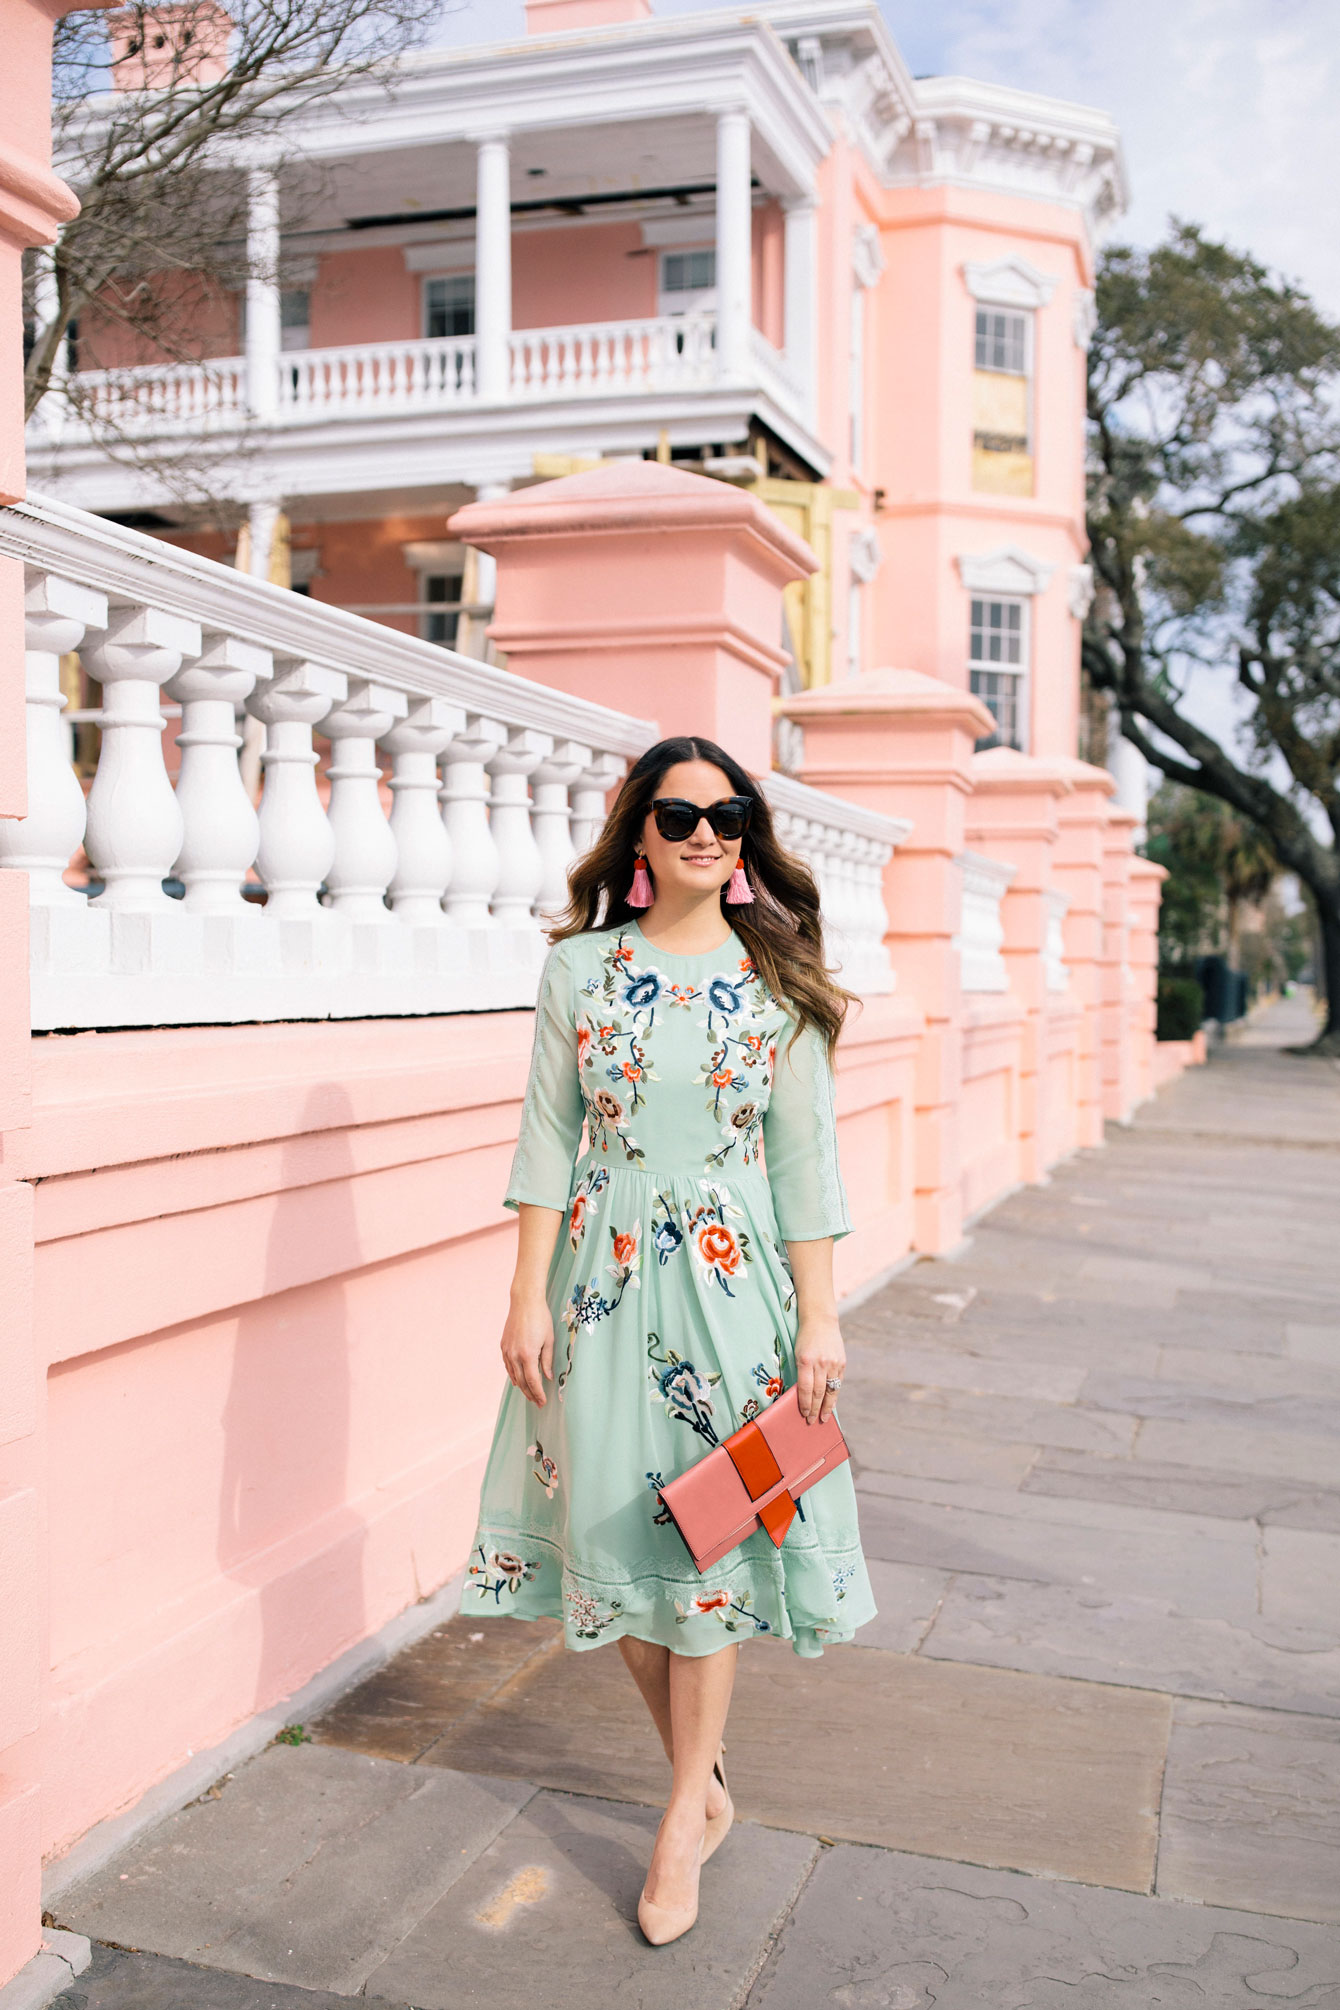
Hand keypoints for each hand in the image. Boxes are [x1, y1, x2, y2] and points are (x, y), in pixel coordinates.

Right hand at [501, 1289, 553, 1406]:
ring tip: (529, 1394)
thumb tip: (547, 1377)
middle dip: (530, 1394)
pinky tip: (517, 1380)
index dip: (538, 1394)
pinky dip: (513, 1375)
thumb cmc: (540, 1318)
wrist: (524, 1302)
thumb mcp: (549, 1340)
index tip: (543, 1402)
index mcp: (528, 1354)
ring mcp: (507, 1351)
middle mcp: (515, 1355)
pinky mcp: (503, 1346)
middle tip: (537, 1402)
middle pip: (522, 1382)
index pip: (533, 1381)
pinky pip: (507, 1366)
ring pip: (513, 1375)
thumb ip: (547, 1360)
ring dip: (521, 1387)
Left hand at [794, 1315, 844, 1424]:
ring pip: (830, 1390)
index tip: (803, 1415)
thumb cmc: (804, 1339)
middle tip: (811, 1421)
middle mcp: (820, 1363)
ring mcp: (833, 1363)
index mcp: (805, 1361)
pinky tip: (831, 1404)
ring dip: (826, 1406)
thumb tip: (804, 1396)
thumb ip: (801, 1373)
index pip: (805, 1388)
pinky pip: (838, 1383)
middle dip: (814, 1409)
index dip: (805, 1404)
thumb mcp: (797, 1354)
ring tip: (823, 1418)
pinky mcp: (842, 1362)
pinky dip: (834, 1395)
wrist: (820, 1321)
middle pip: (818, 1392)